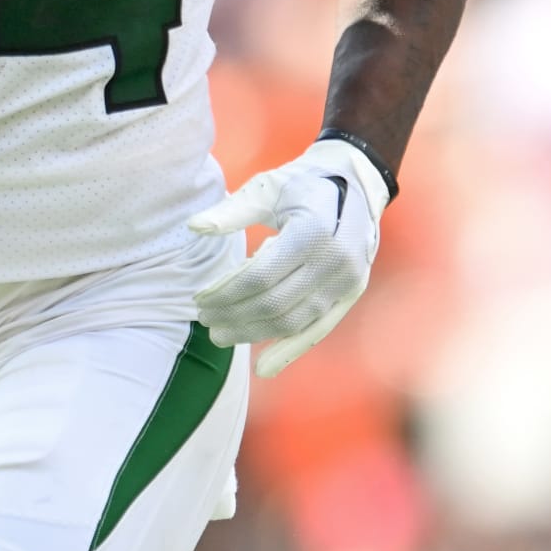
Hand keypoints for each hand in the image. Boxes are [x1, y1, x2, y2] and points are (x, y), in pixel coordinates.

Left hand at [189, 138, 388, 376]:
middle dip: (233, 316)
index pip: (259, 276)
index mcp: (314, 231)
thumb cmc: (304, 183)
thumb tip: (194, 227)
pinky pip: (317, 330)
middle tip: (204, 320)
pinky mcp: (350, 295)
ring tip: (221, 335)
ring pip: (293, 322)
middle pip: (274, 304)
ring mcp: (347, 282)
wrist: (356, 183)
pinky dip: (289, 351)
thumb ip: (233, 210)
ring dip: (253, 334)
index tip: (199, 297)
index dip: (225, 292)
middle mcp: (336, 261)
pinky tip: (262, 367)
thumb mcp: (268, 187)